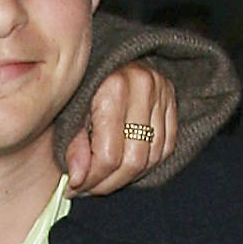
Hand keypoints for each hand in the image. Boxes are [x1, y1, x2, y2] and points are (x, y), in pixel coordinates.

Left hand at [64, 64, 176, 194]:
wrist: (107, 55)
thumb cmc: (82, 83)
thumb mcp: (69, 111)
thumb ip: (74, 145)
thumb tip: (78, 179)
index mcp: (114, 87)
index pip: (108, 155)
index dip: (92, 179)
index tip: (75, 187)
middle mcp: (144, 87)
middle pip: (134, 161)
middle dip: (109, 183)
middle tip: (90, 188)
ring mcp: (163, 93)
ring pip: (152, 158)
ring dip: (128, 176)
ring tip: (105, 177)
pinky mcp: (173, 100)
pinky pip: (167, 147)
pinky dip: (148, 163)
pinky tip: (126, 165)